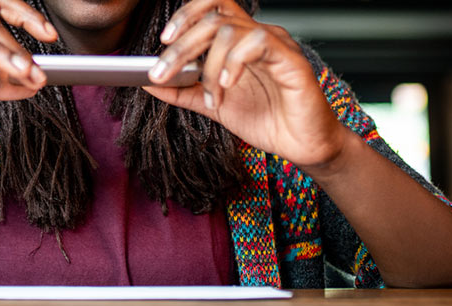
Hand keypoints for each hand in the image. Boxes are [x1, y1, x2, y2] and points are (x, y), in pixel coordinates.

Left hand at [143, 0, 350, 170]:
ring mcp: (275, 44)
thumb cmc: (268, 120)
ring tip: (212, 97)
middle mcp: (256, 36)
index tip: (163, 41)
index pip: (210, 7)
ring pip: (229, 29)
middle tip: (162, 73)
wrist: (304, 146)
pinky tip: (228, 85)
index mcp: (239, 41)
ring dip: (208, 66)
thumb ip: (183, 92)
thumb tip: (147, 81)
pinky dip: (234, 63)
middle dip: (180, 46)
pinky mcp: (291, 59)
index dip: (184, 16)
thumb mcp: (214, 106)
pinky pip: (256, 43)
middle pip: (212, 17)